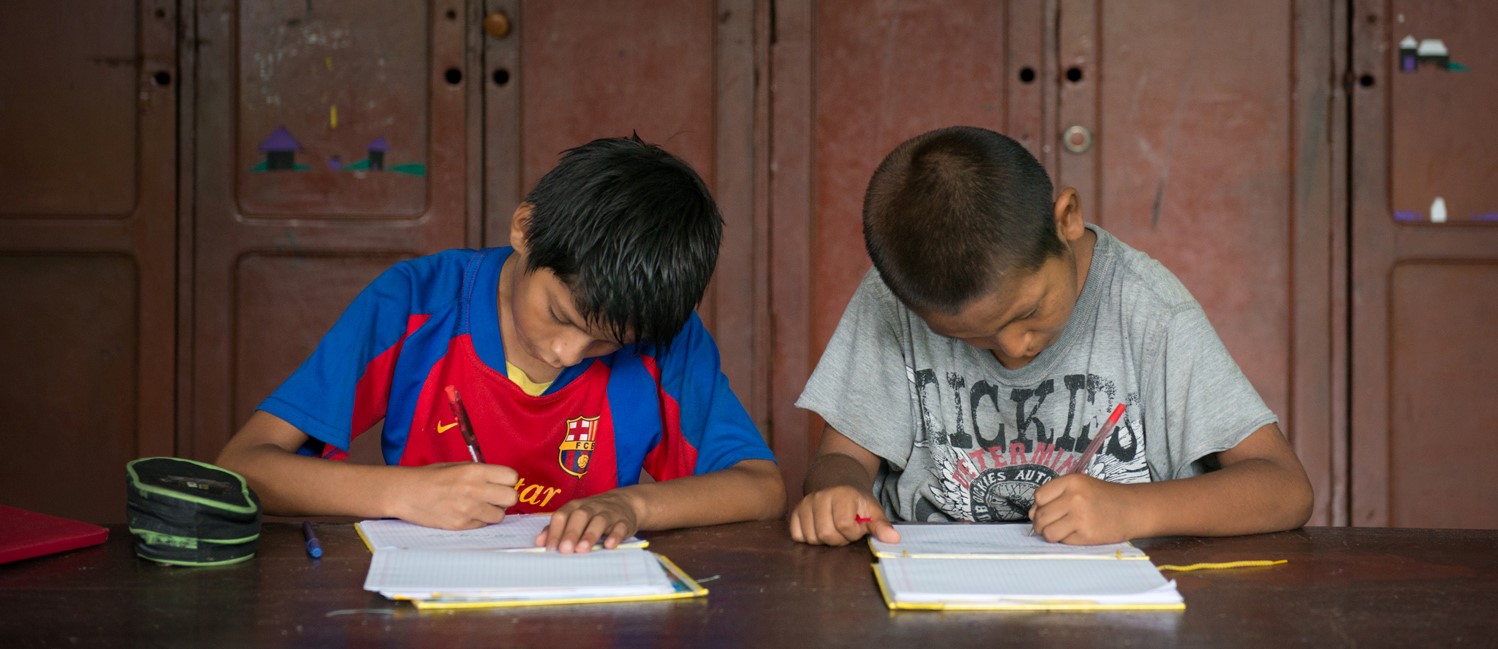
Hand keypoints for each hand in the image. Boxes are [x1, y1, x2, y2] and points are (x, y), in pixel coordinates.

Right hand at [393, 462, 518, 529]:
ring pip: (500, 516)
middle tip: (494, 496)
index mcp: (474, 471)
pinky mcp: (461, 525)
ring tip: (479, 506)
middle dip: (505, 497)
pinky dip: (478, 520)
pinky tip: (465, 513)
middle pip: (511, 498)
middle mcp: (474, 490)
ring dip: (493, 511)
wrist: (406, 493)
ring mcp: (468, 510)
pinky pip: (483, 525)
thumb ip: (481, 473)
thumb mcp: (458, 466)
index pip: (511, 477)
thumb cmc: (431, 477)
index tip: (501, 482)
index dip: (508, 480)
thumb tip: (502, 481)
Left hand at [535, 491, 642, 553]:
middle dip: (571, 533)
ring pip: (599, 521)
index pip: (562, 515)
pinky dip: (615, 536)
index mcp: (576, 506)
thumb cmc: (594, 514)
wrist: (626, 503)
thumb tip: (539, 542)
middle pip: (580, 516)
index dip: (555, 531)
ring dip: (590, 535)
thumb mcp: (575, 516)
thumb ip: (557, 528)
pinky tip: (609, 546)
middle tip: (565, 550)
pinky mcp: (624, 521)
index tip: (550, 548)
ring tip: (583, 549)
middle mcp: (591, 507)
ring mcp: (609, 513)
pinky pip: (620, 527)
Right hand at [789, 485, 899, 545]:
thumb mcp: (873, 510)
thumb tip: (894, 539)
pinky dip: (808, 538)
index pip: (844, 525)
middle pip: (826, 534)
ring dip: (824, 540)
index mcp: (842, 495)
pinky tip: (819, 530)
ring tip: (833, 529)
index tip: (858, 527)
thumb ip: (881, 526)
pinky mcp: (796, 511)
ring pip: (812, 537)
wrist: (837, 482)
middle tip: (845, 531)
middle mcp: (820, 497)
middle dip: (839, 539)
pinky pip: (797, 535)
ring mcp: (806, 503)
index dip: (853, 532)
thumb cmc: (857, 500)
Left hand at [1029, 474, 1135, 544]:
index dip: (1039, 506)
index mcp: (1072, 481)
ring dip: (1050, 534)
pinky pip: (1063, 541)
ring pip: (1047, 532)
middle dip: (1040, 524)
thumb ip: (1056, 496)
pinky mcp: (1087, 535)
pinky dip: (1066, 540)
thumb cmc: (1103, 497)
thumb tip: (1031, 515)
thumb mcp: (1080, 486)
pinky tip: (1077, 533)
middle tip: (1050, 525)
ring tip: (1060, 531)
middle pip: (1040, 516)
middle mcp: (1075, 498)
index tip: (1046, 510)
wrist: (1132, 509)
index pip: (1039, 497)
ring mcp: (1081, 517)